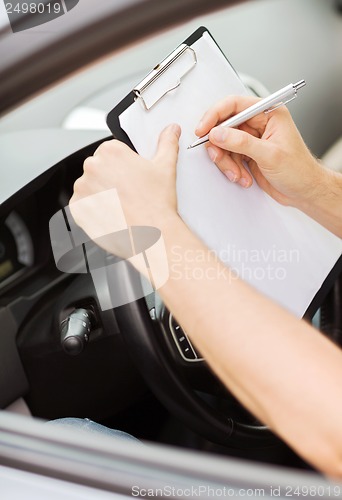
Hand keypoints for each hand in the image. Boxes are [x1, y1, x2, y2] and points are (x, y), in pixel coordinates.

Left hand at [69, 124, 180, 253]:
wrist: (150, 236)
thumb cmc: (156, 205)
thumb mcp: (166, 167)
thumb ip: (167, 143)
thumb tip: (171, 130)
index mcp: (110, 151)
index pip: (111, 152)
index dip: (123, 166)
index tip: (131, 177)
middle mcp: (92, 167)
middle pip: (98, 169)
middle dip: (110, 180)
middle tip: (129, 193)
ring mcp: (82, 189)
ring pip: (89, 188)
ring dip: (100, 194)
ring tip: (122, 205)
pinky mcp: (77, 209)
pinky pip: (82, 206)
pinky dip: (93, 210)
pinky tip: (112, 214)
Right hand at [196, 95, 321, 207]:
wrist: (304, 192)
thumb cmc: (299, 171)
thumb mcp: (270, 155)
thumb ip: (242, 143)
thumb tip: (218, 134)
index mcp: (269, 113)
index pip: (234, 105)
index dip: (215, 116)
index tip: (203, 129)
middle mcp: (259, 123)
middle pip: (224, 126)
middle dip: (219, 145)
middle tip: (218, 157)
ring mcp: (251, 139)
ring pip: (223, 144)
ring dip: (226, 162)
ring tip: (237, 174)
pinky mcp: (247, 154)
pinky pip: (228, 157)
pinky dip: (231, 169)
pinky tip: (243, 177)